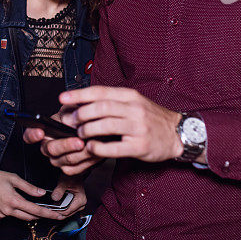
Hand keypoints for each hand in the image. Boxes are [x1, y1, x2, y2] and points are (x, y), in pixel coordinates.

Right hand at [0, 168, 67, 221]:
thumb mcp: (13, 178)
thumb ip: (29, 187)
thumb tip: (42, 193)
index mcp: (14, 200)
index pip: (36, 210)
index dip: (48, 214)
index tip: (58, 216)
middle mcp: (7, 211)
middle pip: (29, 217)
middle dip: (40, 215)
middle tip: (49, 212)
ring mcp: (0, 215)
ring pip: (18, 216)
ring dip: (25, 211)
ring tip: (24, 201)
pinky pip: (8, 215)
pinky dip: (12, 210)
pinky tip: (7, 200)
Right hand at [23, 110, 100, 175]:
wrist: (95, 132)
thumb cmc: (81, 119)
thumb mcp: (75, 109)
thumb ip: (70, 110)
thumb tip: (68, 118)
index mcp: (44, 131)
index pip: (30, 135)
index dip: (32, 134)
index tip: (40, 131)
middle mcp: (49, 147)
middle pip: (50, 149)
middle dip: (66, 145)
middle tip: (79, 141)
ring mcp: (58, 159)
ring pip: (65, 160)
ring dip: (80, 153)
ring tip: (92, 145)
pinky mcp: (69, 169)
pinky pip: (75, 169)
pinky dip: (87, 161)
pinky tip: (95, 153)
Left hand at [51, 174, 86, 216]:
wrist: (75, 175)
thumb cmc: (71, 177)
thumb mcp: (64, 182)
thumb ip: (59, 190)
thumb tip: (55, 198)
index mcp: (80, 200)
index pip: (67, 211)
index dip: (57, 211)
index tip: (49, 208)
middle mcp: (81, 204)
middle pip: (67, 214)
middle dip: (57, 211)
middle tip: (48, 207)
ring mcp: (78, 206)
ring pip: (66, 213)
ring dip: (59, 210)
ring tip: (51, 205)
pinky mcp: (75, 206)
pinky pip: (67, 211)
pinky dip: (61, 209)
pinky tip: (55, 205)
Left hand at [59, 86, 183, 162]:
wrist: (177, 133)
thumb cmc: (151, 118)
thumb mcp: (134, 102)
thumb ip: (112, 101)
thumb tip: (82, 102)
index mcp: (130, 96)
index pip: (100, 92)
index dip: (79, 94)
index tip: (63, 98)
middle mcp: (134, 109)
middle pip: (101, 108)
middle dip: (80, 114)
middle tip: (70, 121)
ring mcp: (138, 127)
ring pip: (105, 125)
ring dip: (87, 130)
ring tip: (80, 134)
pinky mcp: (140, 146)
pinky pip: (114, 147)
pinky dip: (98, 147)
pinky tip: (91, 148)